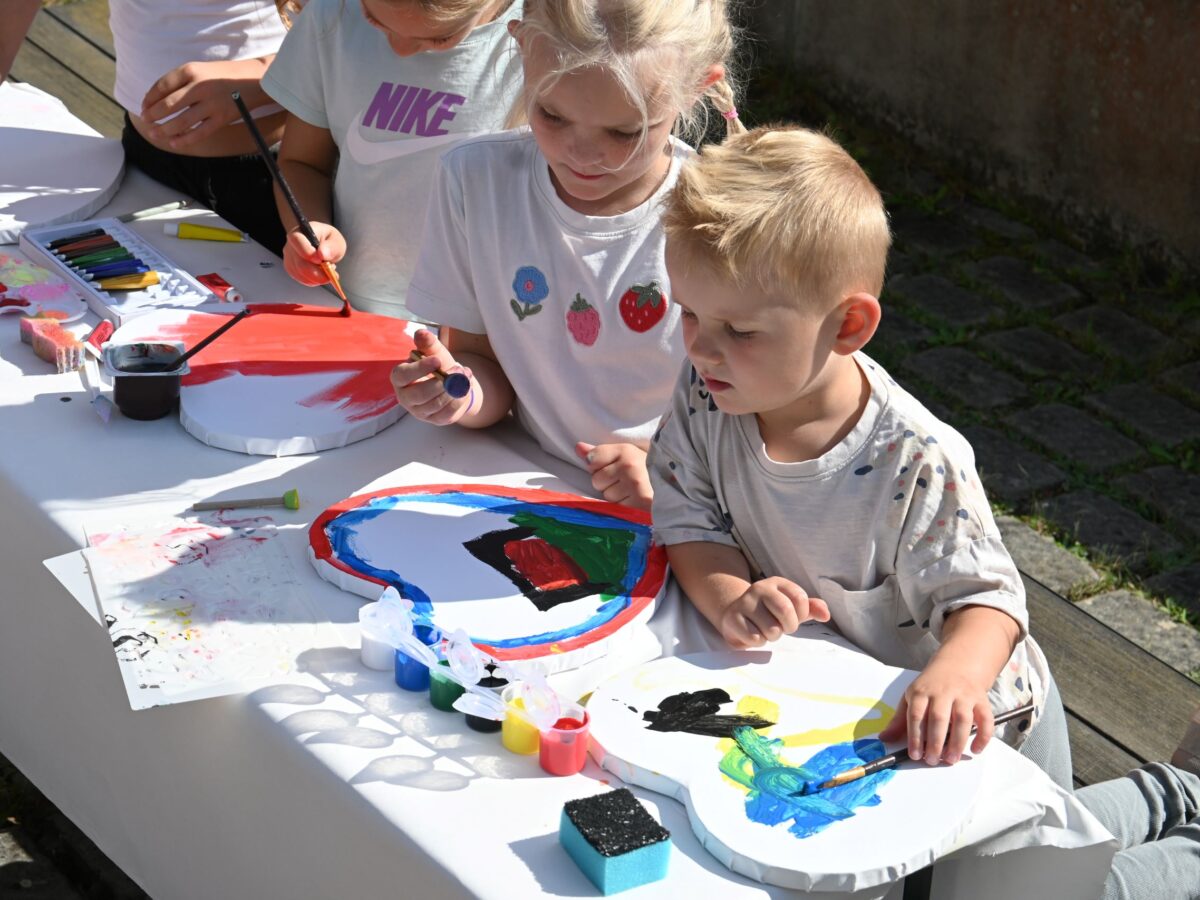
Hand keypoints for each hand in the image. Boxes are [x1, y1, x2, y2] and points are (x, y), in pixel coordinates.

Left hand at [140, 59, 267, 148]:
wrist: (254, 80)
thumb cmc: (222, 75)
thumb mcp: (200, 69)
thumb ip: (181, 81)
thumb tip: (157, 99)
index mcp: (190, 70)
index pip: (162, 86)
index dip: (149, 98)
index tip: (143, 106)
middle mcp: (199, 86)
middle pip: (169, 104)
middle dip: (153, 115)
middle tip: (145, 121)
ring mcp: (212, 104)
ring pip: (182, 121)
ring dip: (165, 129)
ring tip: (154, 134)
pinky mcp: (222, 118)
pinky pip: (199, 132)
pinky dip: (185, 139)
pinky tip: (174, 143)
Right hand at [282, 223, 346, 286]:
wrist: (323, 246)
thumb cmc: (328, 240)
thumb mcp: (336, 240)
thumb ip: (332, 246)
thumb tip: (323, 254)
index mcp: (299, 232)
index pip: (297, 240)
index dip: (308, 252)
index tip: (321, 260)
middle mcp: (290, 245)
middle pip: (299, 263)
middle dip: (317, 272)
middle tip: (331, 274)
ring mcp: (289, 258)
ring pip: (301, 273)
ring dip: (317, 277)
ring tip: (328, 270)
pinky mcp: (291, 269)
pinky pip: (302, 279)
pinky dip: (314, 280)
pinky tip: (321, 274)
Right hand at [390, 329, 473, 425]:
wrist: (451, 383)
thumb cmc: (437, 366)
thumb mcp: (433, 352)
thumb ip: (428, 344)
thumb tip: (421, 333)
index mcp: (400, 378)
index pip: (403, 376)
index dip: (419, 368)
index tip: (437, 360)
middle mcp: (405, 397)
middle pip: (419, 394)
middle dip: (441, 382)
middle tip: (458, 369)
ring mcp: (419, 411)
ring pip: (435, 404)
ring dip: (453, 389)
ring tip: (465, 375)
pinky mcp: (435, 420)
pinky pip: (447, 413)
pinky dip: (459, 399)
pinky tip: (466, 387)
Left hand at [575, 442, 652, 509]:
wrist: (675, 486)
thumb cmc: (646, 470)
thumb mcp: (625, 455)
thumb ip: (599, 453)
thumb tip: (577, 448)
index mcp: (626, 450)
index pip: (592, 458)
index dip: (598, 466)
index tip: (613, 467)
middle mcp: (628, 464)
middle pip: (596, 479)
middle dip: (607, 483)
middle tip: (625, 481)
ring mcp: (634, 484)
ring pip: (606, 495)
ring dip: (616, 496)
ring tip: (632, 491)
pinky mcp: (639, 501)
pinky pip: (617, 507)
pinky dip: (624, 506)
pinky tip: (636, 499)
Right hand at [717, 577, 830, 648]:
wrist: (735, 615)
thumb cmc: (769, 613)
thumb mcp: (792, 607)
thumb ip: (811, 608)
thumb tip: (826, 615)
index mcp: (777, 583)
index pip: (800, 598)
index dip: (801, 614)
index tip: (793, 617)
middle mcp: (759, 588)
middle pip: (785, 610)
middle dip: (788, 626)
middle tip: (781, 627)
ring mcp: (744, 602)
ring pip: (771, 628)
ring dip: (772, 636)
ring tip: (765, 630)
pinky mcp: (732, 618)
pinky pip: (755, 638)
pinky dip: (758, 642)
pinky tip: (752, 633)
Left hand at [878, 661, 993, 765]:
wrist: (958, 664)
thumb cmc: (931, 686)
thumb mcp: (911, 697)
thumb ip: (900, 720)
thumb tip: (885, 739)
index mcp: (921, 691)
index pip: (916, 714)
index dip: (915, 736)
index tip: (915, 755)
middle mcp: (943, 692)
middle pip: (939, 718)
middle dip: (935, 742)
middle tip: (932, 760)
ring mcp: (964, 695)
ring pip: (963, 719)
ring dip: (957, 742)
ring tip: (951, 759)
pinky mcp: (982, 700)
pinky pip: (986, 719)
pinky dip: (983, 736)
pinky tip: (975, 750)